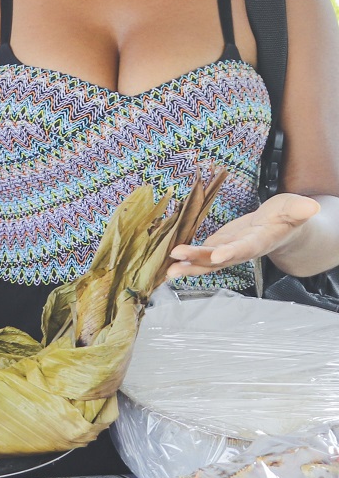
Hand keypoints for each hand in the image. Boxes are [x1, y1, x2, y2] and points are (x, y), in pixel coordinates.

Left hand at [166, 192, 320, 281]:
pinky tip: (166, 263)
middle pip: (219, 258)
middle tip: (176, 263)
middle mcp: (242, 250)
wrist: (281, 227)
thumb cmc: (287, 215)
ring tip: (167, 271)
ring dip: (187, 265)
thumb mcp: (294, 208)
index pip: (246, 247)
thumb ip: (298, 209)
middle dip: (198, 261)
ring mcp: (228, 250)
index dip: (233, 251)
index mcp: (261, 241)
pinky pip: (199, 255)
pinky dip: (184, 259)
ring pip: (206, 261)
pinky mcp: (217, 246)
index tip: (218, 254)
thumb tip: (311, 207)